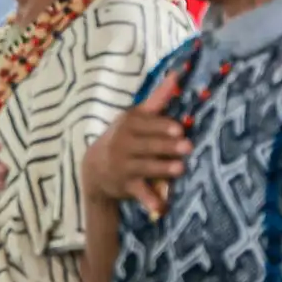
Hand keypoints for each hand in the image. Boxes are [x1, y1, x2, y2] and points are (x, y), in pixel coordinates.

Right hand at [81, 75, 189, 218]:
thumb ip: (158, 99)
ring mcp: (123, 166)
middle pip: (148, 145)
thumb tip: (178, 74)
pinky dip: (149, 201)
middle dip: (166, 147)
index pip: (147, 125)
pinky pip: (139, 193)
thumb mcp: (136, 116)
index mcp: (128, 124)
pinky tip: (161, 207)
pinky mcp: (126, 185)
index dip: (162, 128)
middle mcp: (123, 144)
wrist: (94, 167)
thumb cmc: (124, 137)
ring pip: (145, 167)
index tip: (179, 130)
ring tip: (180, 169)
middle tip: (187, 147)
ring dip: (161, 169)